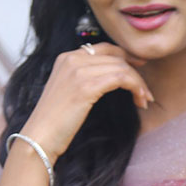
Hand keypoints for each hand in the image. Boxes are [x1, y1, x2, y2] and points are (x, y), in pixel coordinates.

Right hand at [22, 43, 154, 162]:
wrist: (40, 137)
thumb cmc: (55, 122)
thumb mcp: (68, 91)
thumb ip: (84, 78)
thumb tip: (112, 77)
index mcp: (66, 57)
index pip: (105, 48)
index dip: (126, 56)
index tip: (140, 67)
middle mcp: (72, 59)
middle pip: (116, 57)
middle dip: (136, 72)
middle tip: (145, 91)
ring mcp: (78, 71)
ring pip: (122, 67)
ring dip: (139, 84)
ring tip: (144, 100)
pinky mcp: (86, 86)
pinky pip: (121, 78)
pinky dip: (135, 88)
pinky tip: (139, 101)